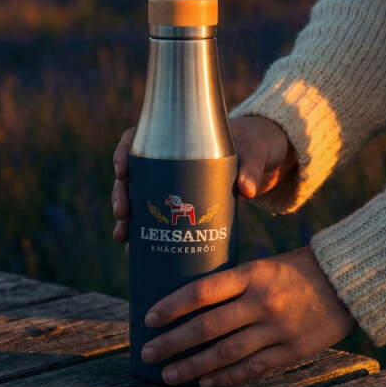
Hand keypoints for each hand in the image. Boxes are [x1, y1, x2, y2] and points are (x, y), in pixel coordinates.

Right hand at [111, 117, 296, 241]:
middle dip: (121, 194)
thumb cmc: (256, 145)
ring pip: (138, 197)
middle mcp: (168, 159)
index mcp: (178, 136)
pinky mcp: (182, 202)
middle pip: (132, 174)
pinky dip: (144, 233)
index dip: (124, 153)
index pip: (138, 138)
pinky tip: (135, 250)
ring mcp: (172, 182)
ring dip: (126, 219)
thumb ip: (252, 168)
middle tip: (122, 214)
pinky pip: (156, 216)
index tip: (121, 170)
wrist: (265, 157)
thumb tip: (247, 191)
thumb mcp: (255, 151)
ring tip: (123, 238)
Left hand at [140, 247, 355, 386]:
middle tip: (148, 352)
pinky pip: (252, 368)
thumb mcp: (263, 264)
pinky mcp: (292, 350)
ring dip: (193, 367)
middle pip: (207, 326)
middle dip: (173, 342)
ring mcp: (277, 328)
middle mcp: (261, 301)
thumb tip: (192, 302)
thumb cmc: (298, 268)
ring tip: (169, 376)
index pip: (201, 291)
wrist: (348, 280)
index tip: (149, 318)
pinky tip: (206, 383)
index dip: (171, 306)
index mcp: (251, 274)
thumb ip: (234, 282)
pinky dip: (226, 378)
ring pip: (225, 353)